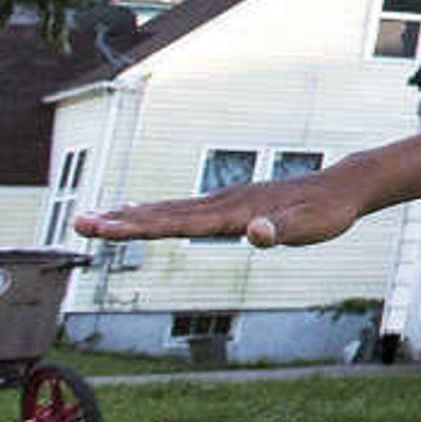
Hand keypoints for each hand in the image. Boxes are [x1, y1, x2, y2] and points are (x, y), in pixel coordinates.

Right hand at [76, 172, 366, 249]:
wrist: (342, 187)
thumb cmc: (327, 213)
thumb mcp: (310, 228)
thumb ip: (282, 232)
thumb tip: (256, 234)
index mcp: (234, 213)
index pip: (178, 223)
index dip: (140, 228)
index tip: (104, 228)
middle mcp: (223, 203)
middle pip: (163, 213)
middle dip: (120, 221)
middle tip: (78, 223)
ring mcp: (225, 202)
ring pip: (169, 209)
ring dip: (130, 215)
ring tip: (94, 218)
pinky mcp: (230, 204)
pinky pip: (184, 209)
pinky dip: (154, 211)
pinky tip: (137, 212)